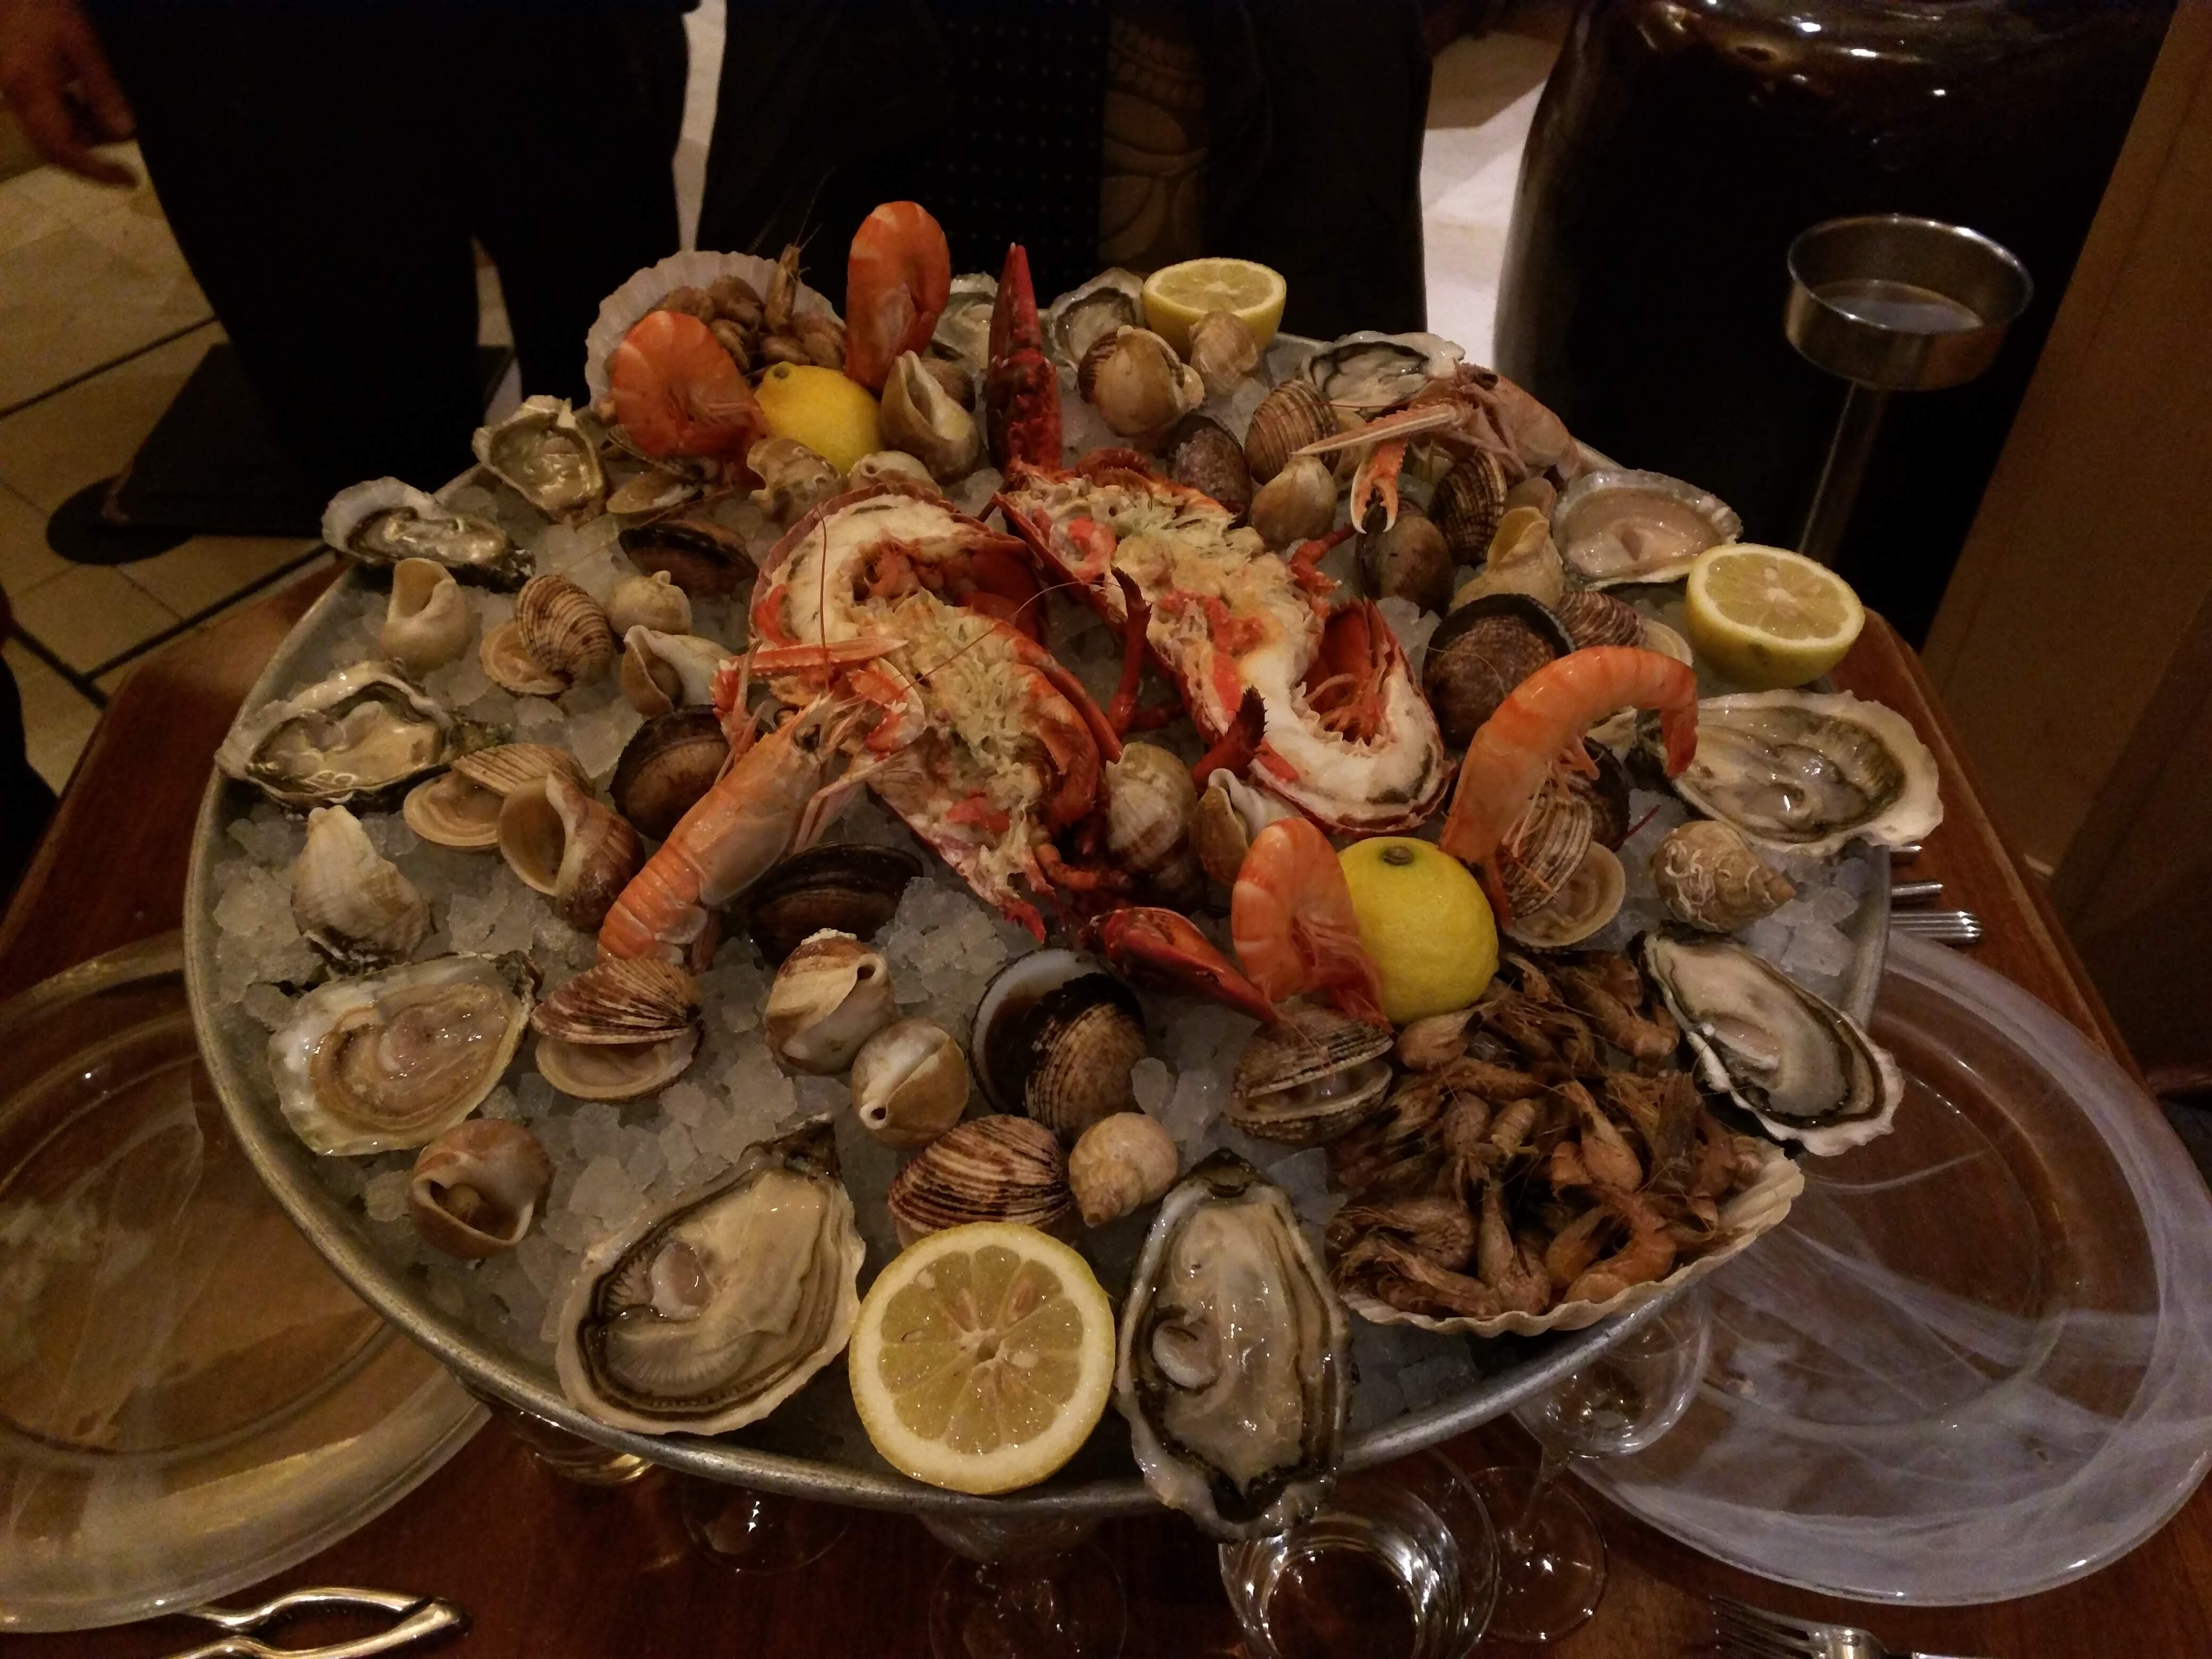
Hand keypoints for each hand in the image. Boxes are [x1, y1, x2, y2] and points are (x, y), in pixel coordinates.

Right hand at [0, 0, 133, 184]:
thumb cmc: (44, 6)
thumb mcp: (82, 44)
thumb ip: (102, 89)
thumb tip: (125, 132)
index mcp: (30, 91)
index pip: (61, 148)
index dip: (94, 170)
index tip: (127, 179)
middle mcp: (17, 98)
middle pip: (55, 145)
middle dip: (91, 151)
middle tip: (123, 137)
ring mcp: (15, 91)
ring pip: (53, 130)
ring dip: (86, 130)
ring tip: (109, 109)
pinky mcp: (19, 82)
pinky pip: (47, 113)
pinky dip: (75, 114)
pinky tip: (89, 96)